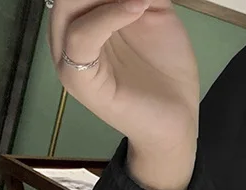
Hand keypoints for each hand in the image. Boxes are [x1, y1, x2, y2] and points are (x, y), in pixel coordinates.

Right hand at [47, 0, 198, 154]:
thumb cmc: (167, 72)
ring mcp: (69, 59)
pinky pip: (81, 37)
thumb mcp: (156, 16)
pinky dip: (107, 16)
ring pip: (68, 7)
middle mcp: (69, 35)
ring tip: (142, 0)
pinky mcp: (78, 80)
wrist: (177, 121)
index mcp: (85, 19)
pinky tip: (137, 6)